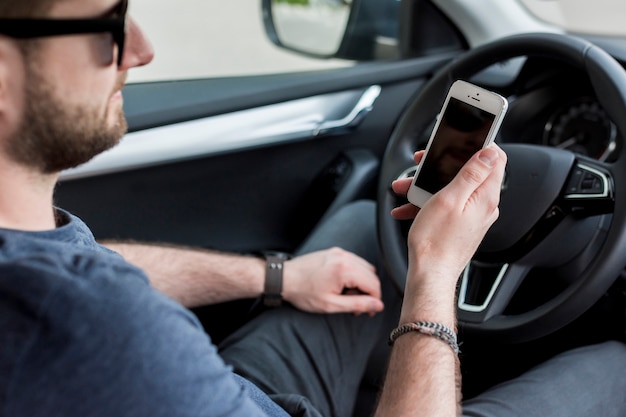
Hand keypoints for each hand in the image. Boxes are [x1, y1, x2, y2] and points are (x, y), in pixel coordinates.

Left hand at [282, 247, 384, 315]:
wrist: (283, 278)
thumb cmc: (303, 292)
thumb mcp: (331, 304)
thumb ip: (357, 304)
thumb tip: (377, 305)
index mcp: (345, 269)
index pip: (373, 285)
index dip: (374, 301)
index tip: (368, 311)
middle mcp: (344, 257)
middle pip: (371, 275)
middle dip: (368, 292)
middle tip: (356, 307)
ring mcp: (339, 252)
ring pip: (364, 268)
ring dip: (362, 283)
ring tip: (347, 296)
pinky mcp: (334, 252)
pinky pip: (354, 262)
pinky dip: (354, 274)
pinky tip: (342, 285)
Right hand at [391, 145, 506, 320]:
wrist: (429, 275)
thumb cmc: (436, 242)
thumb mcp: (450, 199)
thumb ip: (471, 173)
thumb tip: (489, 152)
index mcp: (485, 196)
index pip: (495, 159)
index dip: (480, 144)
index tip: (462, 139)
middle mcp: (483, 206)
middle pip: (468, 172)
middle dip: (442, 166)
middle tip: (423, 164)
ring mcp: (472, 217)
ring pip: (452, 189)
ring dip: (428, 186)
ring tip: (406, 189)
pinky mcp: (460, 226)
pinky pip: (446, 206)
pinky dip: (427, 203)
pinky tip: (408, 208)